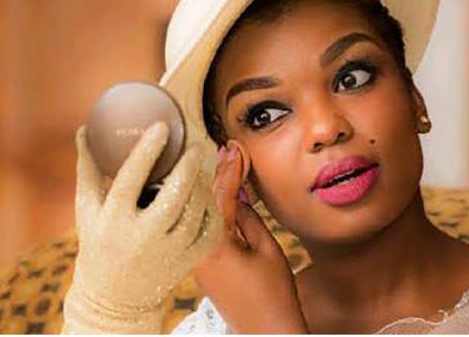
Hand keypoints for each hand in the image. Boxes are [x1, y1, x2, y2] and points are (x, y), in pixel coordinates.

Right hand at [62, 122, 222, 333]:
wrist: (115, 296)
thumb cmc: (100, 241)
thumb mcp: (88, 209)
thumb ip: (89, 169)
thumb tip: (84, 129)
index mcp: (113, 220)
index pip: (129, 179)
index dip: (146, 151)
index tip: (161, 127)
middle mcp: (142, 237)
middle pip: (172, 198)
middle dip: (188, 168)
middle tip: (196, 146)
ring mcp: (168, 252)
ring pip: (194, 214)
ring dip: (202, 186)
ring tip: (201, 168)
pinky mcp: (189, 261)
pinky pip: (209, 231)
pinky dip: (212, 210)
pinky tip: (208, 194)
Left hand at [192, 141, 307, 333]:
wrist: (265, 331)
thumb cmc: (272, 295)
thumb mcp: (267, 249)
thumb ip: (249, 218)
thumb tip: (237, 196)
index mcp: (213, 244)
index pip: (220, 196)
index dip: (230, 169)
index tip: (235, 149)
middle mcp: (197, 250)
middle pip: (204, 202)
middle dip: (217, 174)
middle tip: (227, 150)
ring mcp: (196, 260)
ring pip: (200, 215)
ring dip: (211, 190)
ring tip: (222, 164)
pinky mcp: (200, 267)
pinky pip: (202, 230)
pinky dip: (211, 211)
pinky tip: (219, 198)